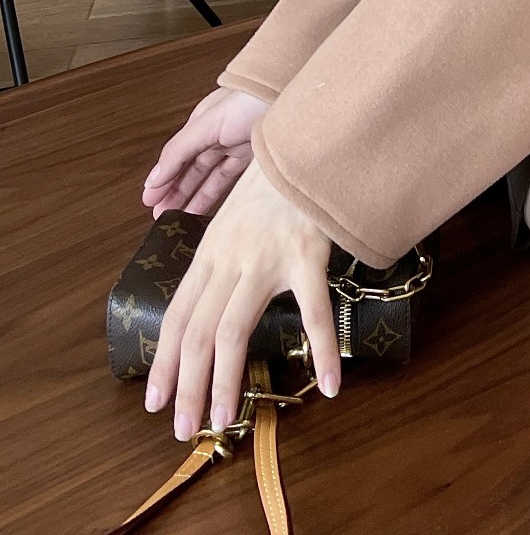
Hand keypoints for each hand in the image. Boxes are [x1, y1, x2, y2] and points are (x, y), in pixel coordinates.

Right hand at [142, 86, 270, 217]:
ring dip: (193, 198)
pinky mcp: (256, 158)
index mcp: (203, 122)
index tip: (148, 202)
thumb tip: (154, 178)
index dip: (162, 180)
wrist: (297, 99)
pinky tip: (208, 208)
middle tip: (160, 218)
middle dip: (175, 193)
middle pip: (191, 169)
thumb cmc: (252, 98)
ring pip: (210, 178)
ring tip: (179, 220)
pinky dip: (217, 196)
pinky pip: (231, 180)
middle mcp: (218, 134)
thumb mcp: (208, 123)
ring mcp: (238, 146)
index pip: (177, 156)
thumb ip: (180, 150)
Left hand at [143, 156, 340, 440]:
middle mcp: (231, 258)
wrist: (309, 144)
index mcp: (210, 251)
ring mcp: (268, 258)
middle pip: (198, 333)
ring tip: (224, 419)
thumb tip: (208, 306)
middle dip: (187, 387)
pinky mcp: (307, 256)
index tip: (155, 401)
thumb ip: (220, 259)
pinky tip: (331, 384)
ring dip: (226, 382)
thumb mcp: (234, 217)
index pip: (177, 317)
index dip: (164, 363)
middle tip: (184, 428)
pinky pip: (315, 313)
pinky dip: (322, 351)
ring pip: (234, 331)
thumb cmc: (274, 184)